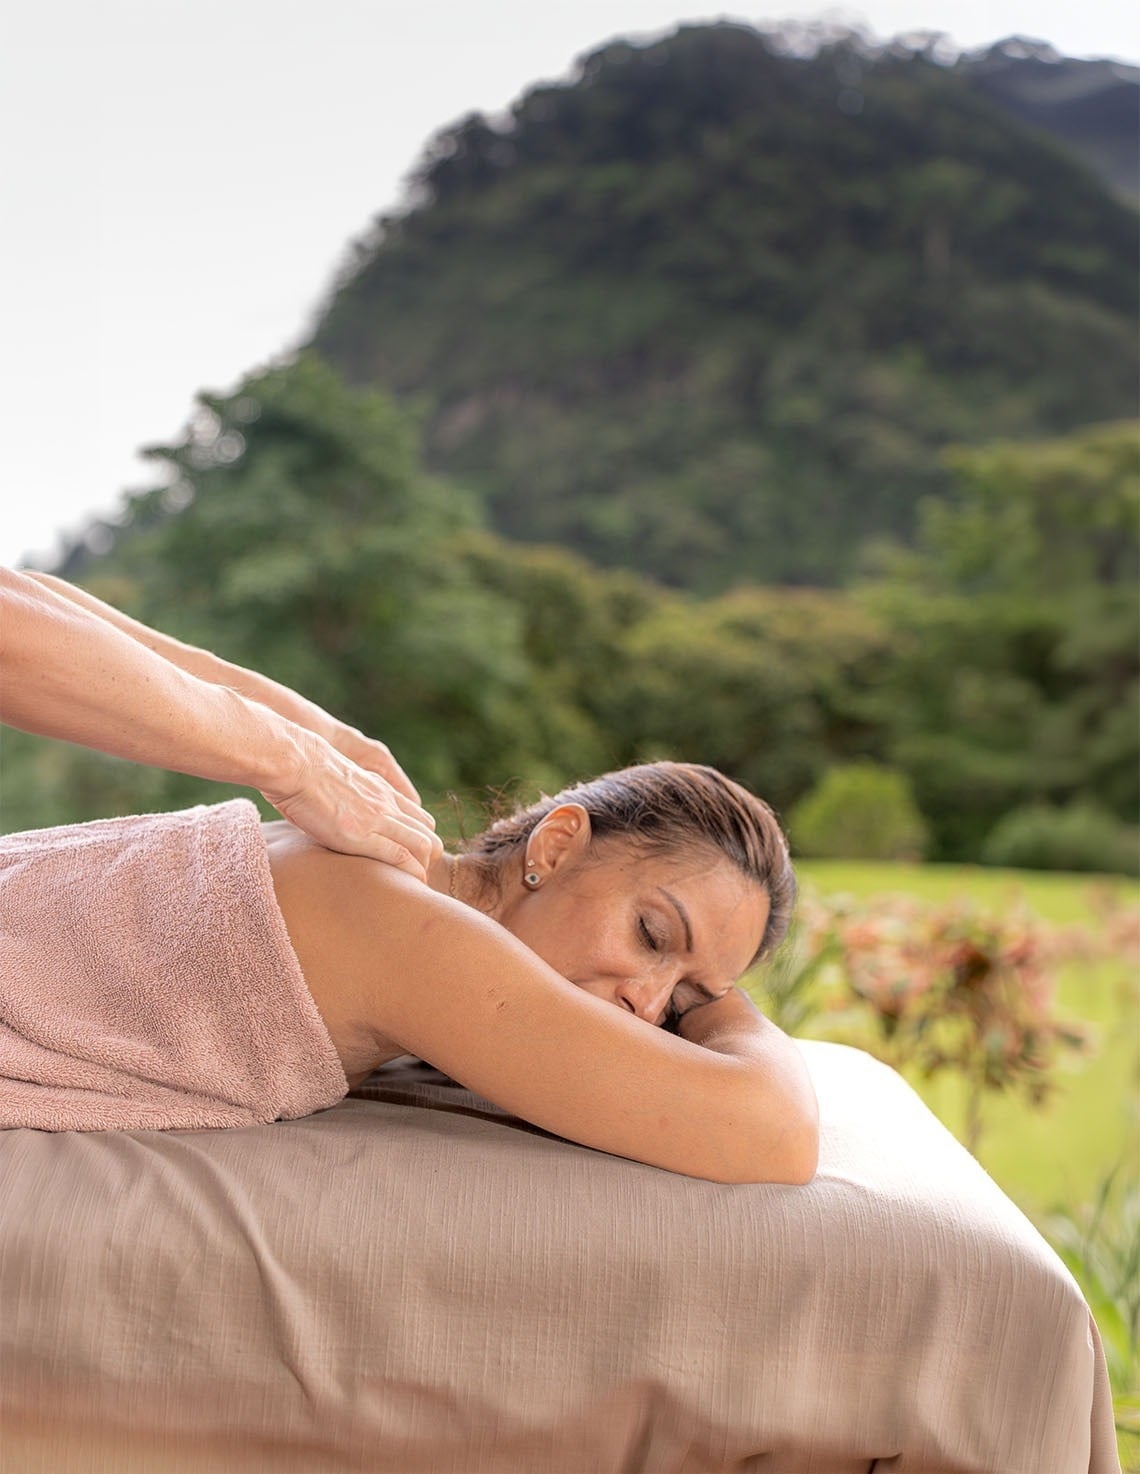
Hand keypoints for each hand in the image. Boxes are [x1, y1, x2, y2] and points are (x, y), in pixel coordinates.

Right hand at [262, 731, 441, 879]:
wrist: (295, 764)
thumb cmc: (304, 773)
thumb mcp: (338, 781)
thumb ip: (350, 797)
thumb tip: (338, 811)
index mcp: (381, 792)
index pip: (418, 819)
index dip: (420, 842)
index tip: (411, 861)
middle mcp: (386, 804)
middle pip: (428, 834)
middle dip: (427, 859)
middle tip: (412, 877)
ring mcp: (377, 818)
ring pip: (422, 845)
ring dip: (422, 868)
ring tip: (410, 884)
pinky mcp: (362, 835)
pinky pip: (400, 856)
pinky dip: (409, 873)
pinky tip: (406, 884)